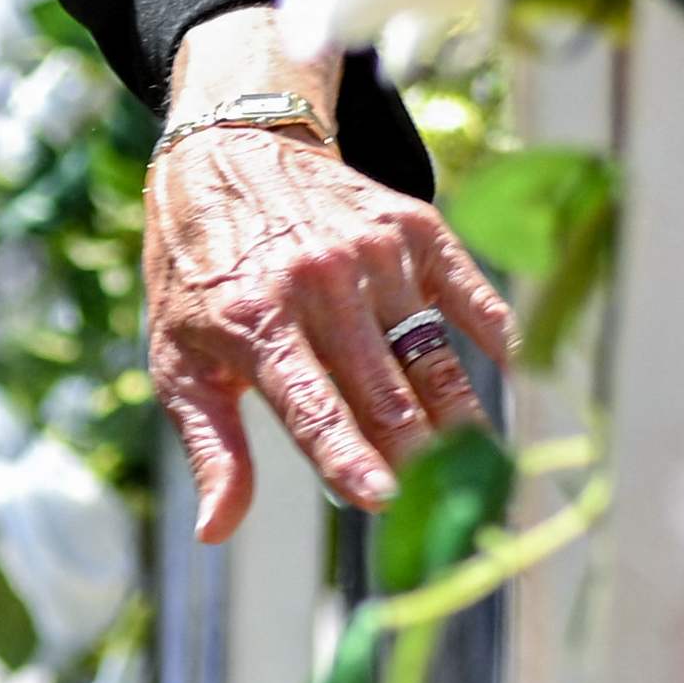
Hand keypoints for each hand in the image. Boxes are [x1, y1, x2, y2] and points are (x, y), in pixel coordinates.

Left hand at [143, 9, 513, 535]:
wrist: (227, 151)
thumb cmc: (200, 274)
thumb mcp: (179, 359)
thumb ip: (212, 448)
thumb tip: (215, 531)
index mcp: (254, 320)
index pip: (312, 406)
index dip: (348, 457)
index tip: (383, 502)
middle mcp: (318, 281)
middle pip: (384, 389)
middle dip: (418, 456)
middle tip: (448, 510)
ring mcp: (371, 250)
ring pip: (430, 352)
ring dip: (458, 414)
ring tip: (480, 467)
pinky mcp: (412, 226)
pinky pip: (467, 292)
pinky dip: (491, 335)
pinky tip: (504, 377)